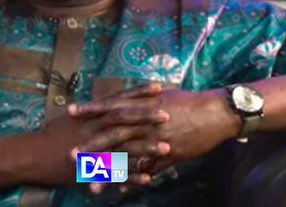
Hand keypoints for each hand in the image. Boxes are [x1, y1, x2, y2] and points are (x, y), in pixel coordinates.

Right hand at [28, 83, 169, 185]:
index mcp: (91, 114)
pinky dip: (132, 175)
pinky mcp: (91, 168)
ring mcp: (94, 149)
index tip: (158, 87)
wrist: (34, 155)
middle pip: (125, 120)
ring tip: (167, 148)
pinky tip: (149, 177)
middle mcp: (94, 128)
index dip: (138, 93)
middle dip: (147, 117)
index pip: (118, 99)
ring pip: (124, 147)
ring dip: (146, 148)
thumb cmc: (52, 134)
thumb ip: (92, 111)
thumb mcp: (71, 117)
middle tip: (168, 115)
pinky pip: (115, 173)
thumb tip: (107, 103)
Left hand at [70, 88, 239, 192]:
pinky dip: (134, 179)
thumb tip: (125, 100)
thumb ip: (141, 101)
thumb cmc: (188, 101)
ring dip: (109, 170)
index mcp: (142, 104)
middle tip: (71, 154)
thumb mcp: (161, 96)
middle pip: (113, 134)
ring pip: (128, 157)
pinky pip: (148, 169)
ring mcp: (156, 139)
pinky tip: (120, 189)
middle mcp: (146, 122)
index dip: (90, 109)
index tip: (70, 111)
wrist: (215, 112)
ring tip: (90, 182)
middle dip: (91, 145)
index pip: (111, 105)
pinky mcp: (169, 154)